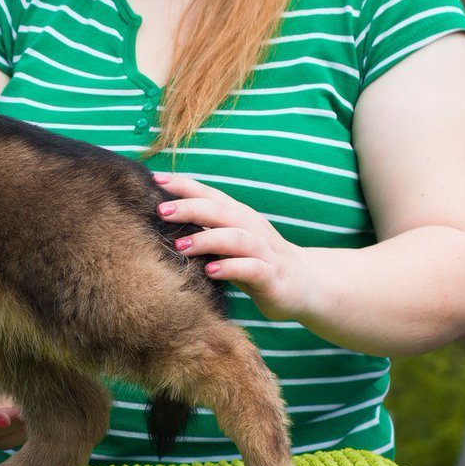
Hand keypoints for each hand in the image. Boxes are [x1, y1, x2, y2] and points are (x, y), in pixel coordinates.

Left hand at [153, 173, 319, 322]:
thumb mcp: (230, 242)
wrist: (308, 286)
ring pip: (236, 239)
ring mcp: (265, 253)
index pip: (210, 196)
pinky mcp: (274, 278)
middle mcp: (253, 229)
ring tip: (180, 245)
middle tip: (161, 210)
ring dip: (207, 239)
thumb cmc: (257, 261)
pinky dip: (231, 268)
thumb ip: (204, 229)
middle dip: (190, 208)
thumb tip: (162, 217)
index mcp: (240, 217)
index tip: (156, 179)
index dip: (185, 186)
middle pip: (221, 212)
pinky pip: (253, 269)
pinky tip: (210, 271)